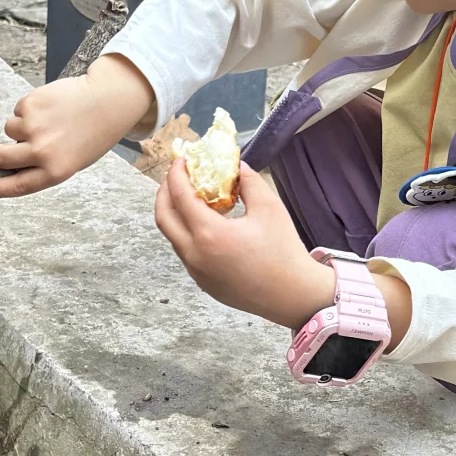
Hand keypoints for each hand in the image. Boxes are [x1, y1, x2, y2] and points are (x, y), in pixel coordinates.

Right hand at [0, 54, 154, 198]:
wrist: (107, 101)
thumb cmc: (93, 133)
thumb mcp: (73, 160)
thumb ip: (44, 166)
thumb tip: (11, 167)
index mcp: (56, 170)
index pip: (17, 185)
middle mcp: (42, 151)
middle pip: (0, 158)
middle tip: (11, 148)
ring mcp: (33, 127)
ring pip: (8, 130)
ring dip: (21, 126)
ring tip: (48, 120)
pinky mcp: (30, 105)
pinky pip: (17, 110)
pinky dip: (28, 109)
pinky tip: (50, 107)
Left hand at [155, 159, 335, 327]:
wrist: (292, 295)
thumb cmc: (284, 251)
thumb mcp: (270, 208)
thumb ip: (248, 182)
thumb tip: (236, 167)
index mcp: (209, 234)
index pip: (180, 196)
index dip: (177, 174)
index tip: (181, 160)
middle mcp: (195, 254)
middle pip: (163, 217)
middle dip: (165, 192)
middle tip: (177, 177)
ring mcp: (196, 272)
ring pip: (173, 236)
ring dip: (176, 213)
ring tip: (194, 198)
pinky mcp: (203, 282)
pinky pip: (186, 252)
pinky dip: (188, 232)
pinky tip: (207, 225)